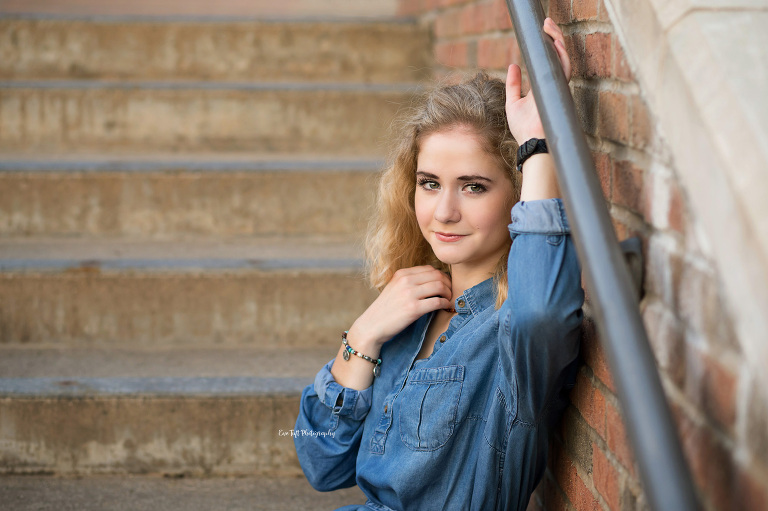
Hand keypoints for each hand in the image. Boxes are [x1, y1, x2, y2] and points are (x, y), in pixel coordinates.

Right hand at [348, 266, 451, 348]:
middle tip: (450, 293)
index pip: (429, 268)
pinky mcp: (413, 309)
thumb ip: (410, 281)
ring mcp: (409, 294)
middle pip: (437, 275)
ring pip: (439, 286)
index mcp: (401, 274)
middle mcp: (405, 281)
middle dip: (448, 283)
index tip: (445, 285)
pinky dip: (445, 304)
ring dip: (448, 293)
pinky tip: (446, 307)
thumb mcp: (394, 288)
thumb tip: (433, 280)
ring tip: (448, 300)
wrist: (372, 326)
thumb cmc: (385, 310)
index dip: (441, 276)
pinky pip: (437, 301)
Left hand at [506, 17, 571, 142]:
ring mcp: (557, 88)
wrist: (531, 142)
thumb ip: (514, 84)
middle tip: (546, 23)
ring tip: (550, 26)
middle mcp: (552, 86)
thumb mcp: (513, 102)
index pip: (548, 62)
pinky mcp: (559, 91)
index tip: (541, 33)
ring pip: (563, 59)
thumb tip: (513, 65)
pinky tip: (556, 42)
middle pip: (557, 57)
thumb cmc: (523, 128)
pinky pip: (564, 69)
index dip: (547, 46)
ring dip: (558, 41)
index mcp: (543, 87)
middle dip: (554, 38)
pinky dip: (561, 55)